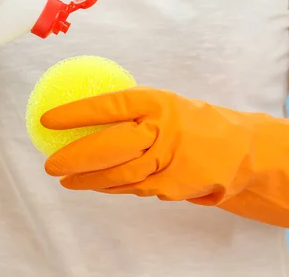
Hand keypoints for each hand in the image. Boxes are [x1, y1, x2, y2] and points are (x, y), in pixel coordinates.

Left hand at [41, 86, 288, 233]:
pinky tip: (94, 185)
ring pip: (119, 173)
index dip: (76, 113)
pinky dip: (110, 187)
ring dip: (88, 180)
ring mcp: (170, 160)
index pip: (109, 105)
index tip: (49, 119)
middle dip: (75, 157)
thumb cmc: (192, 122)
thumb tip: (85, 111)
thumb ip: (132, 109)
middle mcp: (162, 130)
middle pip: (111, 146)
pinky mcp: (173, 185)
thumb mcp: (165, 104)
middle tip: (50, 164)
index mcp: (158, 102)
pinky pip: (133, 187)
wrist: (239, 151)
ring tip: (65, 179)